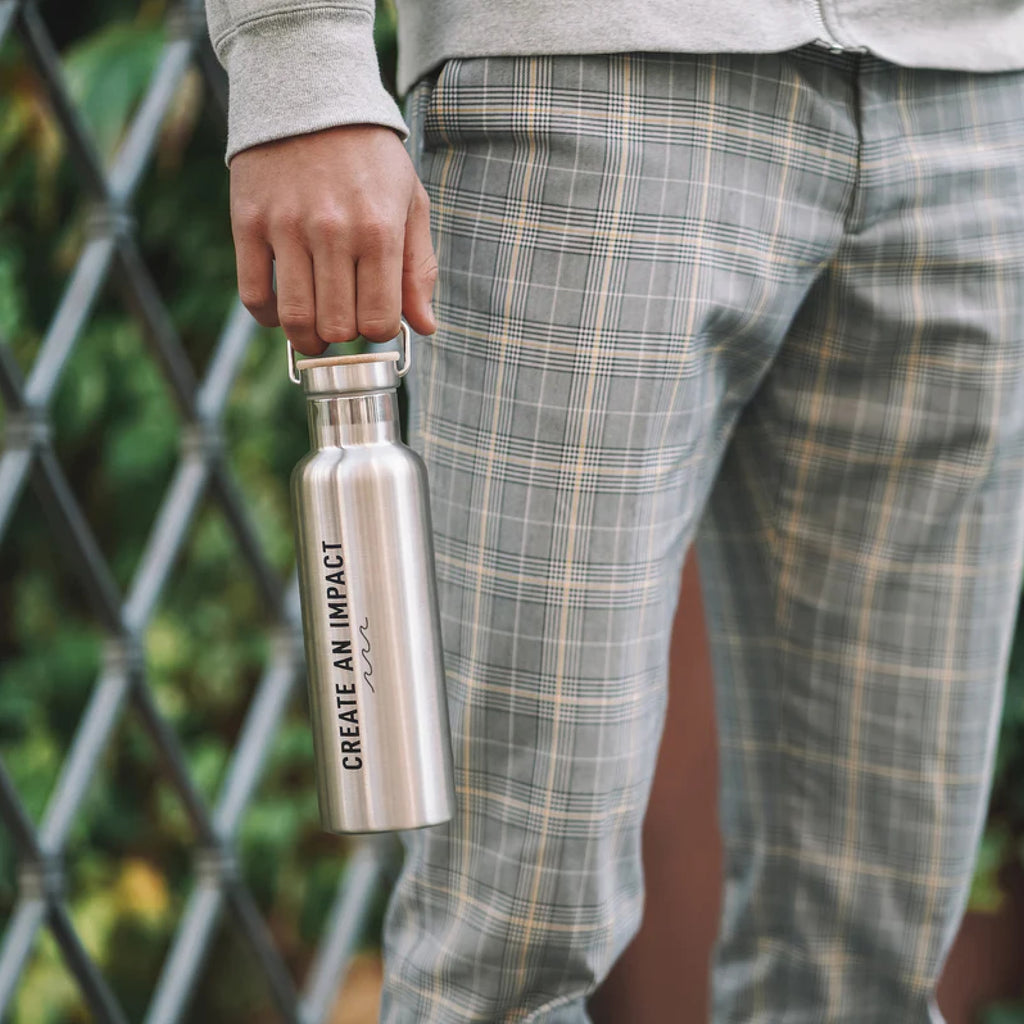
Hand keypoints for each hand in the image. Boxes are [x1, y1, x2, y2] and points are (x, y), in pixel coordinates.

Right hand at [229, 125, 437, 355]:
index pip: (379, 320)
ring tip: (317, 333)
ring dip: (309, 339)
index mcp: (379, 231)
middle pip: (337, 326)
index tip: (376, 320)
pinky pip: (253, 296)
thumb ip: (420, 268)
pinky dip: (269, 318)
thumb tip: (424, 326)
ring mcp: (286, 227)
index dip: (379, 332)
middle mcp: (333, 232)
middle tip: (346, 322)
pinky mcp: (248, 222)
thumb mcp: (409, 202)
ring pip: (296, 319)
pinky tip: (283, 313)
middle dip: (345, 336)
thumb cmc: (369, 156)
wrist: (310, 91)